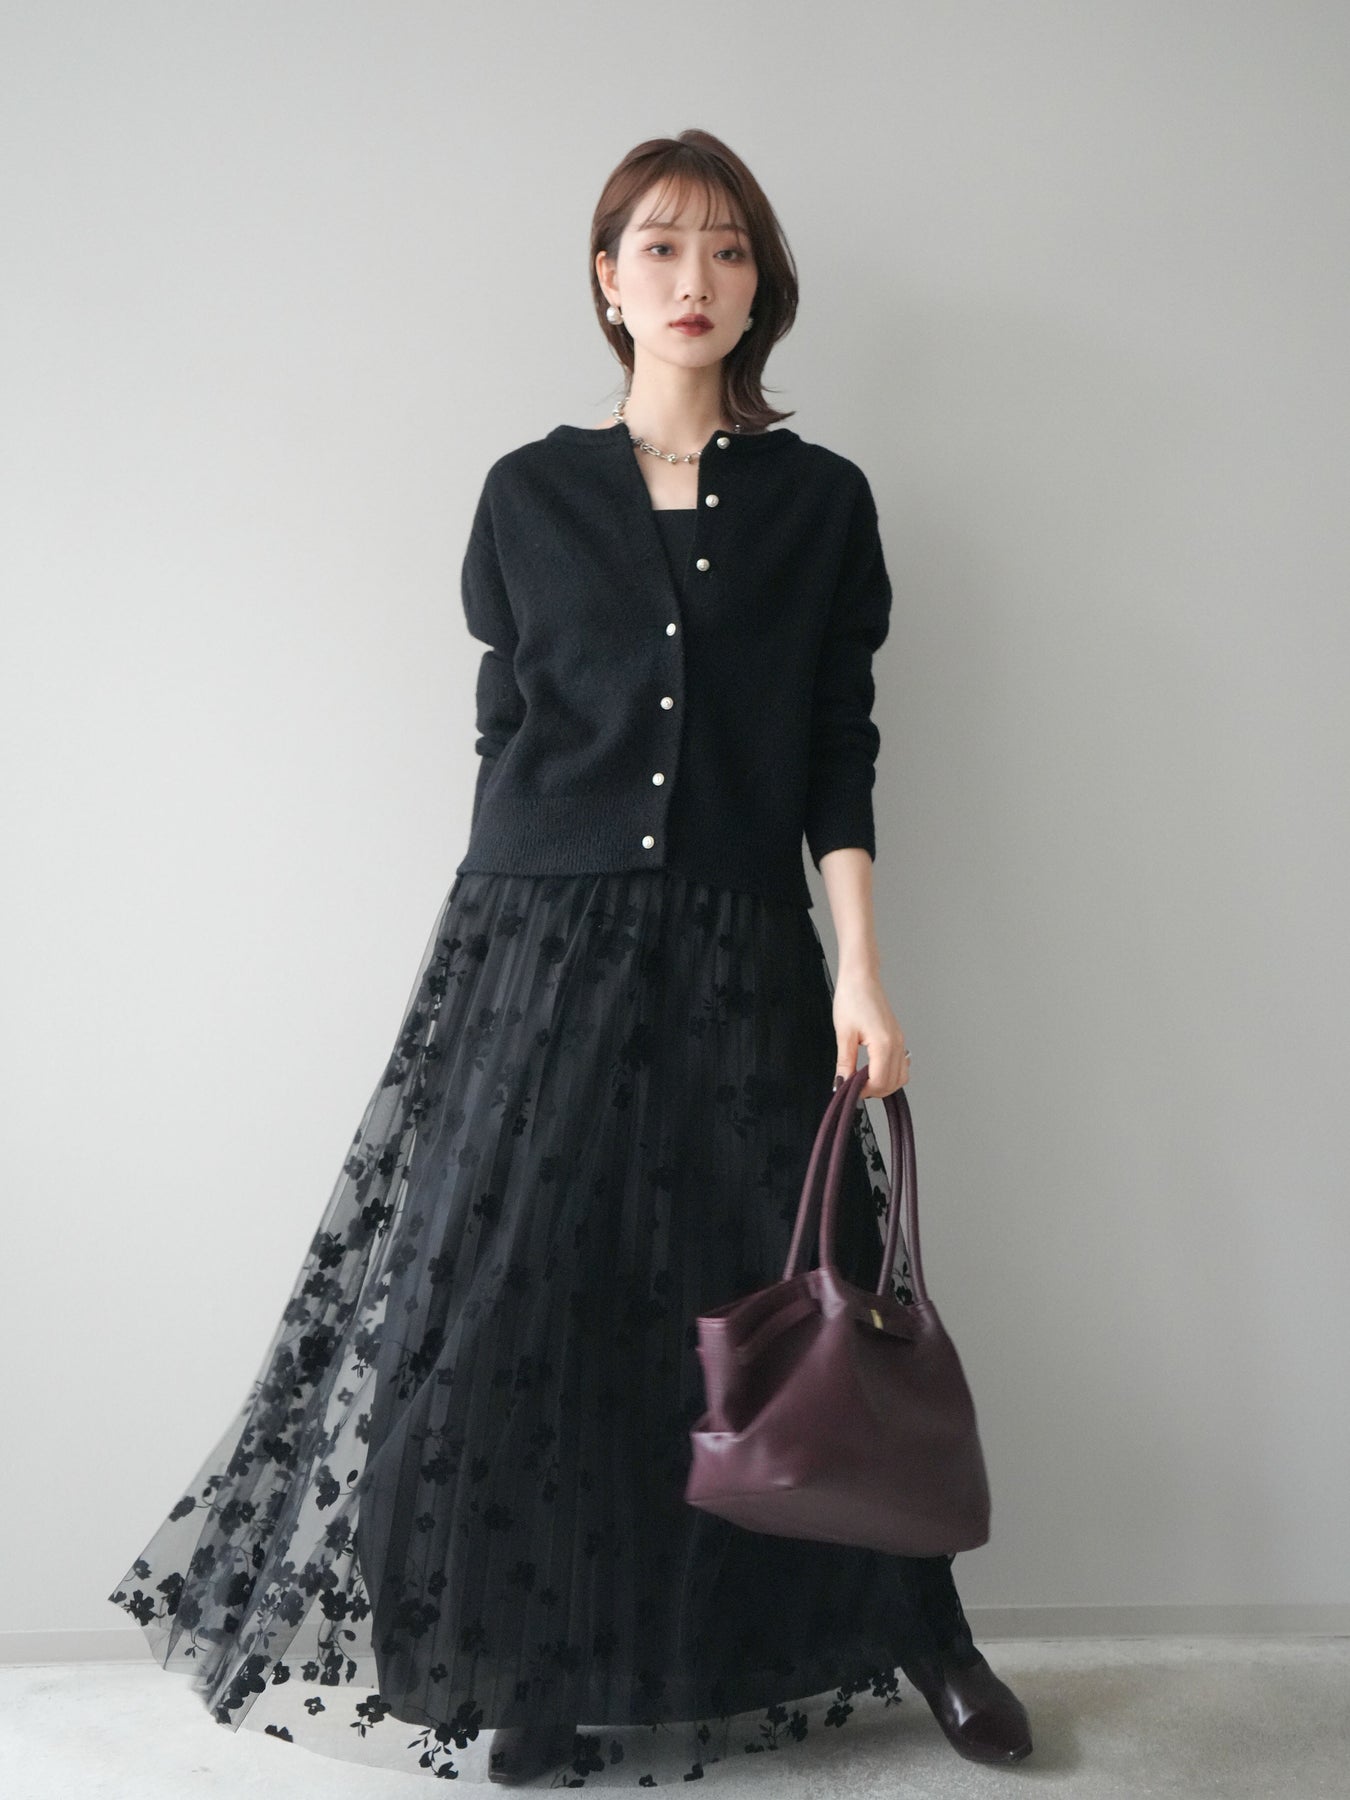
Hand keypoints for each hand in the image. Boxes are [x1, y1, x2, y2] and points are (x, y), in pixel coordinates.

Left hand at [831, 965, 910, 1097]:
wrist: (861, 977)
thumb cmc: (852, 998)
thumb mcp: (844, 1034)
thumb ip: (845, 1063)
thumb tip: (842, 1084)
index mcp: (884, 1044)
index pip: (880, 1082)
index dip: (864, 1091)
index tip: (849, 1090)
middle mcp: (897, 1044)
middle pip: (893, 1083)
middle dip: (874, 1091)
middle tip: (853, 1087)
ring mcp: (900, 1041)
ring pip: (901, 1076)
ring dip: (884, 1084)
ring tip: (862, 1079)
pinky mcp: (898, 1038)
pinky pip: (901, 1065)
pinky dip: (890, 1073)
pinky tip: (873, 1069)